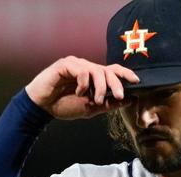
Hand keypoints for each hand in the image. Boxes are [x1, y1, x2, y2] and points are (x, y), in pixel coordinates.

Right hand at [24, 56, 138, 119]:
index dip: (125, 74)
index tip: (137, 81)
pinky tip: (78, 92)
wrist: (42, 107)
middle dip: (116, 83)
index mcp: (93, 77)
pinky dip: (84, 83)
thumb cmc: (64, 105)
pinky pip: (83, 70)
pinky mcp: (66, 64)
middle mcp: (86, 68)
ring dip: (100, 87)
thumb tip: (129, 100)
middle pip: (108, 70)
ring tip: (94, 99)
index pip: (113, 71)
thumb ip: (109, 104)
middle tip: (119, 96)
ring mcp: (76, 64)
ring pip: (97, 70)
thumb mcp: (91, 108)